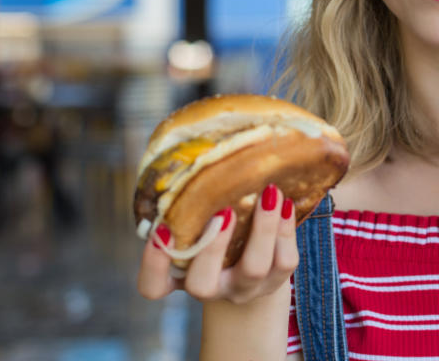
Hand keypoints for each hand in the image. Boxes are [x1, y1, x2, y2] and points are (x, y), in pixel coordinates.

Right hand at [137, 184, 299, 304]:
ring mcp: (245, 287)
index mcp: (180, 277)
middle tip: (223, 210)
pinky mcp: (277, 279)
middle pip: (203, 284)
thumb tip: (195, 151)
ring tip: (269, 192)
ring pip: (254, 268)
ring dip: (262, 228)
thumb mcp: (198, 226)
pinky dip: (286, 228)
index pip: (152, 286)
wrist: (256, 271)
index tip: (163, 228)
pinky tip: (285, 202)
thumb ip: (190, 204)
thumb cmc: (217, 236)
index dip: (154, 262)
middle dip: (213, 246)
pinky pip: (285, 260)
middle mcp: (211, 287)